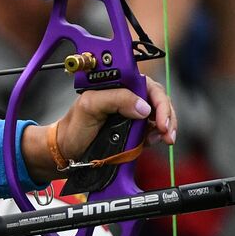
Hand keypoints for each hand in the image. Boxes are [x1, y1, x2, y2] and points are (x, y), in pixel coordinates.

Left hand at [22, 76, 176, 184]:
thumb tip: (143, 106)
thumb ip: (115, 99)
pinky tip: (153, 141)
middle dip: (167, 116)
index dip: (159, 101)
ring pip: (158, 115)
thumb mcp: (89, 107)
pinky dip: (157, 135)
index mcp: (117, 85)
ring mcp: (131, 113)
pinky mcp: (133, 128)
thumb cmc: (74, 127)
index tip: (160, 119)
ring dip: (165, 127)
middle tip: (167, 133)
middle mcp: (126, 96)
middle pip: (157, 100)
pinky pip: (152, 129)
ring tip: (162, 139)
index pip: (147, 85)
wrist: (67, 151)